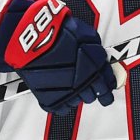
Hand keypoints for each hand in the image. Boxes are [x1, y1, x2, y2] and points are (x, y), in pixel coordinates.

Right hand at [0, 0, 118, 113]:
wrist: (30, 38)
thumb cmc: (55, 32)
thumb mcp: (83, 33)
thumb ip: (95, 47)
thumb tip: (103, 57)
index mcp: (95, 66)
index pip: (108, 83)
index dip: (109, 85)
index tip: (108, 87)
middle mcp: (84, 82)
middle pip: (96, 94)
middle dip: (94, 89)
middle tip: (90, 85)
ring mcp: (68, 92)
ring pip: (81, 100)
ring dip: (79, 93)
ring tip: (71, 84)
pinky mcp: (51, 99)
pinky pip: (63, 107)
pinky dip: (63, 101)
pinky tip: (61, 92)